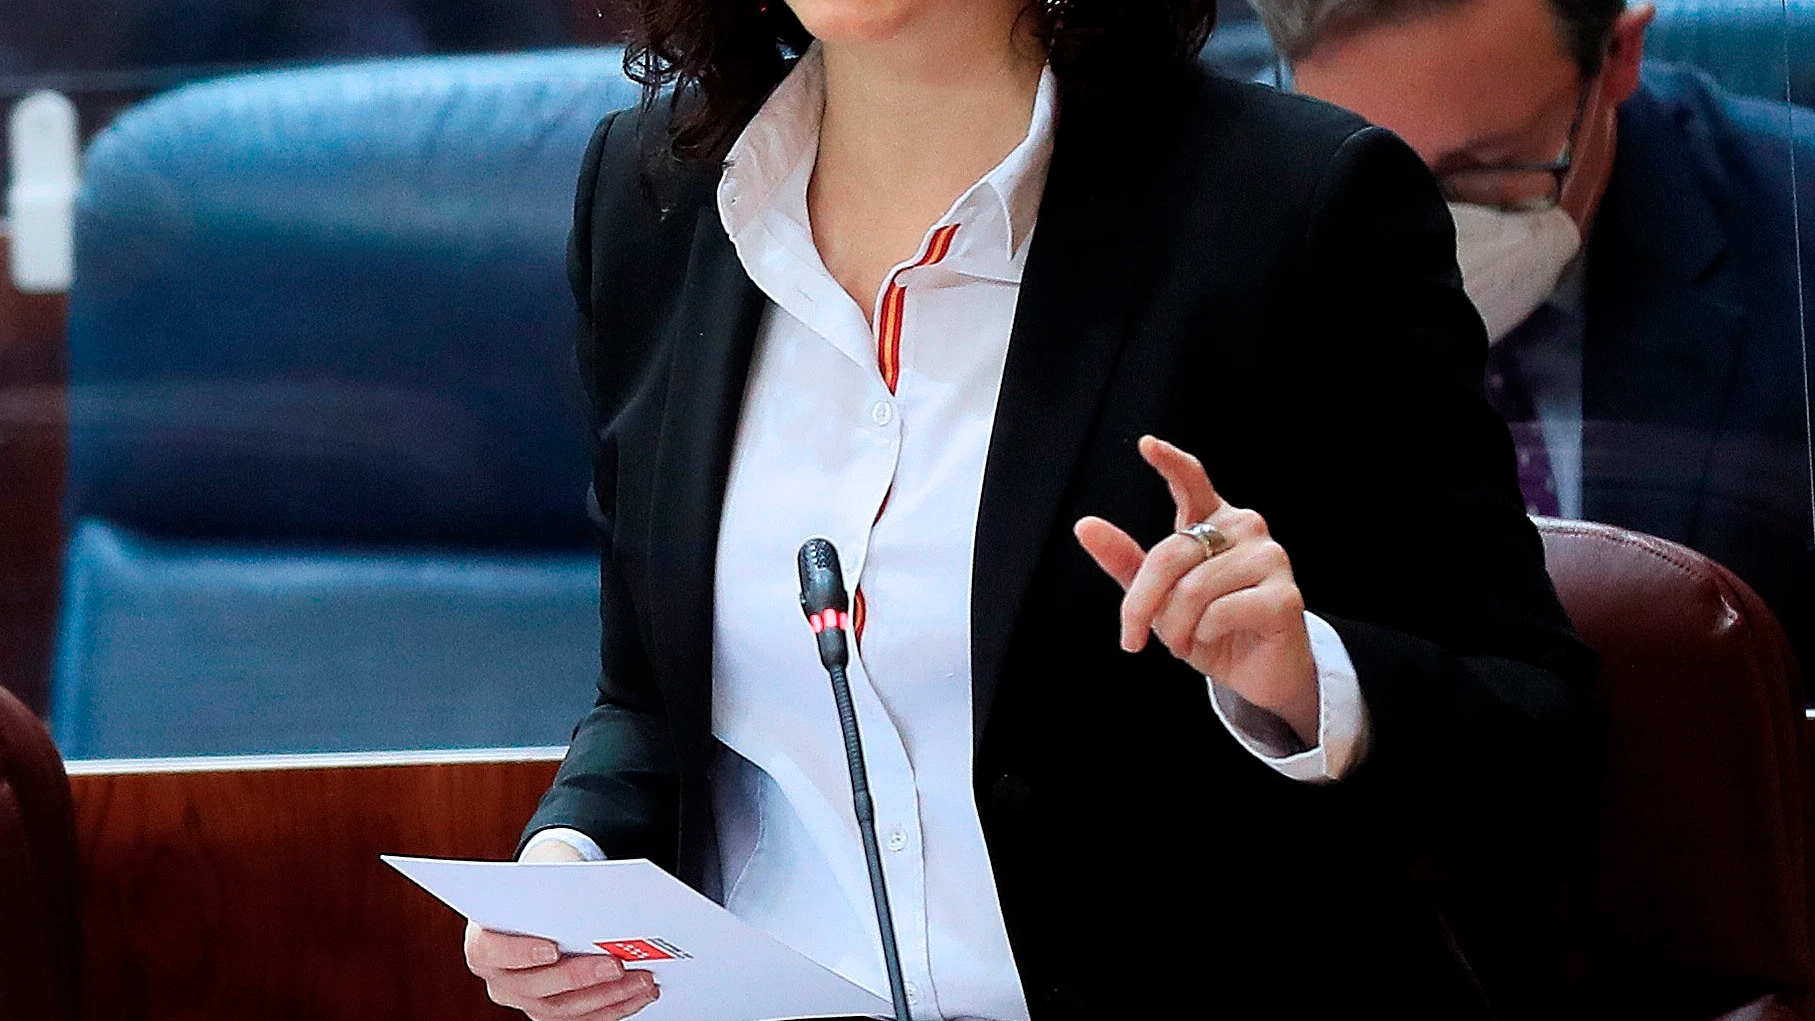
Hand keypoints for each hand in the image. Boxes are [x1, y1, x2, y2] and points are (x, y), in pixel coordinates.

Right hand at [463, 840, 659, 1020]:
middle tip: (616, 964)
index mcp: (483, 944)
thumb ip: (557, 887)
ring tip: (642, 979)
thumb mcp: (542, 880)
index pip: (491, 952)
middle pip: (536, 986)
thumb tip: (597, 894)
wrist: (542, 905)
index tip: (552, 948)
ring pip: (563, 1008)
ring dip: (608, 996)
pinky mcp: (552, 1011)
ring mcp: (526, 1000)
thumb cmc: (540, 891)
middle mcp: (500, 980)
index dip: (520, 953)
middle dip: (580, 976)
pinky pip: (582, 1018)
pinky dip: (614, 1007)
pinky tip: (640, 993)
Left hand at [1074, 435, 1319, 743]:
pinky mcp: (1283, 596)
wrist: (1256, 673)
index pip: (1192, 481)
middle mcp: (1245, 528)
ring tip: (1187, 640)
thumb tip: (1085, 525)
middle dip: (1143, 604)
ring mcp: (1270, 558)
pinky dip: (1206, 635)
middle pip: (1170, 554)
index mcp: (1214, 521)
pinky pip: (1220, 612)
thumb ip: (1126, 562)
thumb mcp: (1159, 598)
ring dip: (1177, 627)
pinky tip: (1219, 637)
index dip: (1170, 462)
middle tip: (1136, 638)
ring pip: (1194, 590)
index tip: (1146, 444)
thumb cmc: (1209, 629)